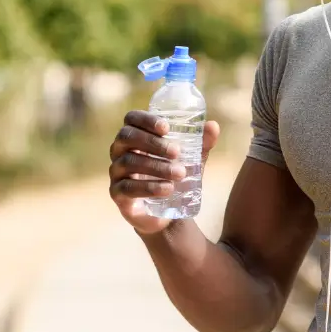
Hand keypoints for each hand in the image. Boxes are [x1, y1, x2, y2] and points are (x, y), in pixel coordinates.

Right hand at [108, 110, 220, 234]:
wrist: (169, 212)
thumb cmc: (175, 176)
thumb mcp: (191, 159)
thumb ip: (201, 143)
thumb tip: (213, 126)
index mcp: (135, 136)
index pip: (131, 119)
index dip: (146, 120)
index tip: (167, 127)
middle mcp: (120, 150)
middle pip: (127, 137)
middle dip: (152, 142)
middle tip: (176, 152)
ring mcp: (116, 172)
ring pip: (129, 161)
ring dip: (156, 166)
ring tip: (179, 173)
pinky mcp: (117, 193)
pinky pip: (128, 187)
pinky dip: (148, 187)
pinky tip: (167, 189)